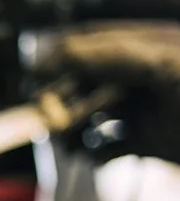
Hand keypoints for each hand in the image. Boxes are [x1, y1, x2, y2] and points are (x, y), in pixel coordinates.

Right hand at [35, 22, 179, 163]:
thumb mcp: (165, 65)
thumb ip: (114, 54)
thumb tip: (62, 50)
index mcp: (151, 49)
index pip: (95, 45)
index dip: (63, 58)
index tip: (36, 75)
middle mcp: (147, 78)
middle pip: (89, 84)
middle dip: (66, 100)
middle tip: (51, 116)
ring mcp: (148, 111)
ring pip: (95, 117)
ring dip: (76, 130)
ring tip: (72, 140)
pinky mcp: (150, 143)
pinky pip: (110, 147)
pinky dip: (97, 153)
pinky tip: (95, 155)